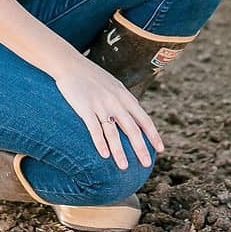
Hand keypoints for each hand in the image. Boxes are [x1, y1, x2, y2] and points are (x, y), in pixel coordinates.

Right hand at [54, 56, 163, 170]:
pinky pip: (93, 127)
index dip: (153, 135)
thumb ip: (125, 100)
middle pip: (131, 128)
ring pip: (113, 132)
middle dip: (140, 148)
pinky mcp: (84, 107)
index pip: (143, 118)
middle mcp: (115, 101)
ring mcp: (100, 104)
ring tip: (124, 167)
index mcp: (124, 95)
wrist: (70, 64)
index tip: (160, 149)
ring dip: (119, 151)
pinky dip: (99, 142)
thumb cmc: (93, 76)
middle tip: (146, 164)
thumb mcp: (114, 85)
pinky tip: (104, 155)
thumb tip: (136, 117)